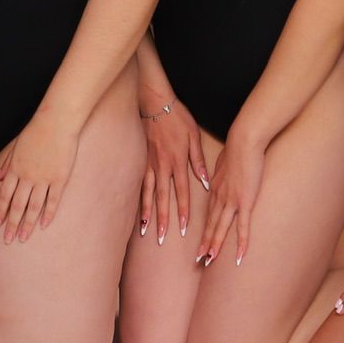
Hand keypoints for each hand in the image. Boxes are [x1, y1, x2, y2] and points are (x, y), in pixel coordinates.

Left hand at [0, 112, 79, 240]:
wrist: (57, 122)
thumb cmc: (35, 132)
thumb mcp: (15, 147)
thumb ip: (5, 165)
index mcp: (15, 169)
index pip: (4, 195)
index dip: (0, 211)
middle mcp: (27, 176)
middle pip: (17, 205)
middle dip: (11, 224)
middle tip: (7, 240)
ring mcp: (44, 178)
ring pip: (34, 207)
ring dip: (27, 224)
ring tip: (23, 238)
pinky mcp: (60, 178)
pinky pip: (53, 200)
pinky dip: (48, 214)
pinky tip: (44, 225)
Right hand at [138, 100, 207, 245]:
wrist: (155, 103)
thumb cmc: (177, 117)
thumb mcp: (194, 135)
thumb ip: (198, 160)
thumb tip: (205, 181)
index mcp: (178, 161)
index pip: (182, 191)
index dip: (184, 211)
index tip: (184, 228)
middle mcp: (163, 166)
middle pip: (164, 198)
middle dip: (163, 220)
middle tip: (162, 239)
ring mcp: (150, 164)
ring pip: (149, 194)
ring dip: (148, 213)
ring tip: (145, 231)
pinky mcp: (141, 160)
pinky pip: (140, 183)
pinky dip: (139, 198)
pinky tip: (138, 210)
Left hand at [194, 127, 265, 266]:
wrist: (243, 141)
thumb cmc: (236, 148)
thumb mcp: (222, 163)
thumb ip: (220, 174)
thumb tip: (219, 177)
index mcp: (215, 188)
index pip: (209, 213)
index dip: (204, 229)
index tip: (201, 240)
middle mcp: (220, 197)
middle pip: (211, 224)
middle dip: (205, 243)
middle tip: (199, 259)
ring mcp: (231, 201)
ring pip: (221, 228)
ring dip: (215, 245)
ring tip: (209, 260)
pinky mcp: (245, 201)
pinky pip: (242, 227)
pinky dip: (240, 243)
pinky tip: (239, 256)